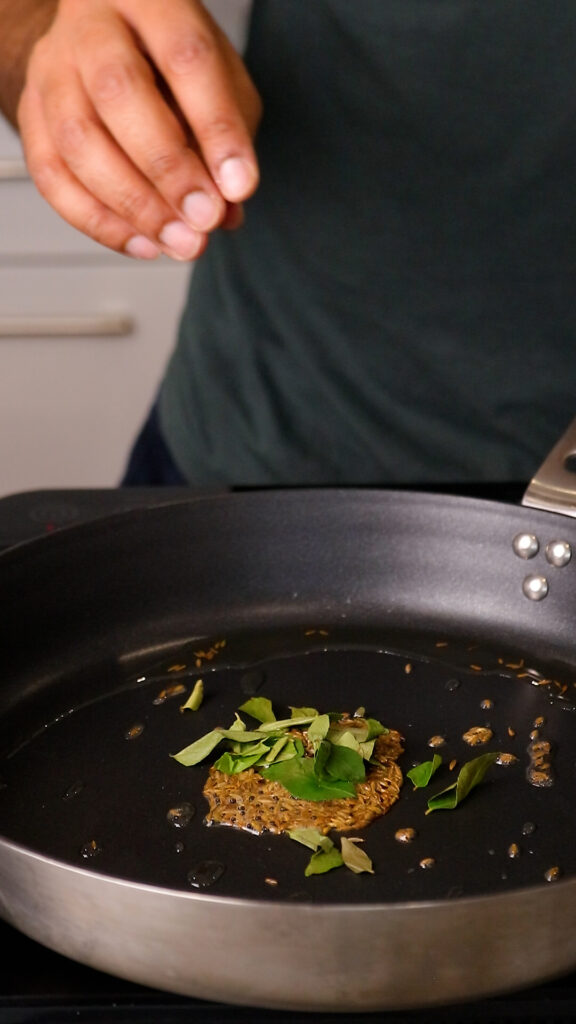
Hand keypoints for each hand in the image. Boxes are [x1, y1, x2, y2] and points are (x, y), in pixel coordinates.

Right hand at [17, 0, 261, 259]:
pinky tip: (143, 243)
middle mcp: (91, 25)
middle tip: (204, 219)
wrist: (107, 42)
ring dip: (133, 205)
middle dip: (167, 169)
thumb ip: (230, 139)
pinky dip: (100, 222)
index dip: (216, 128)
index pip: (184, 57)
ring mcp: (52, 68)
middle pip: (118, 92)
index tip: (240, 186)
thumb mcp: (222, 84)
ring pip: (77, 140)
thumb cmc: (173, 64)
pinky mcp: (31, 113)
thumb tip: (228, 211)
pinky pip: (52, 177)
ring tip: (179, 242)